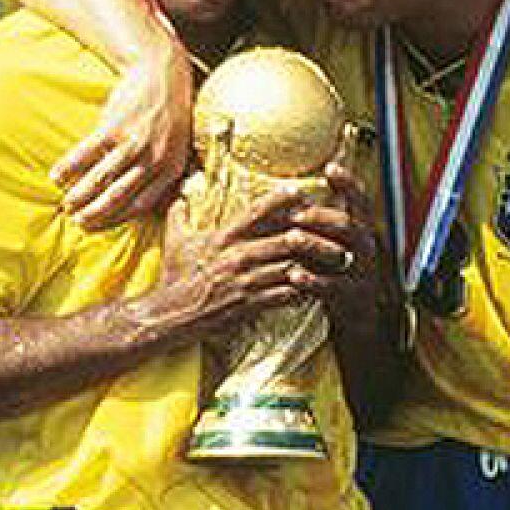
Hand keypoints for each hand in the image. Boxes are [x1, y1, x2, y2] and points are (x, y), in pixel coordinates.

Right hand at [54, 48, 192, 229]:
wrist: (163, 73)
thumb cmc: (168, 115)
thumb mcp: (177, 146)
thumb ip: (162, 174)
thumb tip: (144, 206)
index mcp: (171, 168)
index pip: (140, 205)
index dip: (115, 220)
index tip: (96, 227)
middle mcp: (155, 158)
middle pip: (119, 195)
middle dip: (95, 213)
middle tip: (77, 221)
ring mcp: (135, 141)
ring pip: (102, 177)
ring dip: (81, 194)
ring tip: (66, 204)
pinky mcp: (116, 125)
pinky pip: (87, 152)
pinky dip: (70, 166)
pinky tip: (57, 176)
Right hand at [154, 186, 346, 344]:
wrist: (170, 315)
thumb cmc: (176, 277)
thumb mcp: (176, 241)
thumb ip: (179, 215)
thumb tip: (180, 195)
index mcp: (224, 236)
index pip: (259, 210)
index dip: (283, 199)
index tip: (302, 193)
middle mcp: (238, 255)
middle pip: (289, 239)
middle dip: (317, 235)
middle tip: (338, 232)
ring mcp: (246, 281)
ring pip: (293, 267)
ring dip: (318, 264)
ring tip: (338, 260)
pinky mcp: (251, 304)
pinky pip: (286, 295)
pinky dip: (304, 291)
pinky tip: (318, 288)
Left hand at [279, 164, 391, 320]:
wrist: (356, 315)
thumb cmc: (337, 270)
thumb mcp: (333, 243)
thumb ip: (321, 222)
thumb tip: (294, 191)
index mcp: (362, 230)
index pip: (361, 201)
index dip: (348, 183)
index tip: (329, 167)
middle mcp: (366, 248)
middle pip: (349, 226)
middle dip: (321, 218)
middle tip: (295, 214)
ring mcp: (362, 273)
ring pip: (343, 254)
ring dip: (315, 245)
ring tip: (291, 238)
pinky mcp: (351, 297)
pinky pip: (333, 287)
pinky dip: (313, 281)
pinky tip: (294, 276)